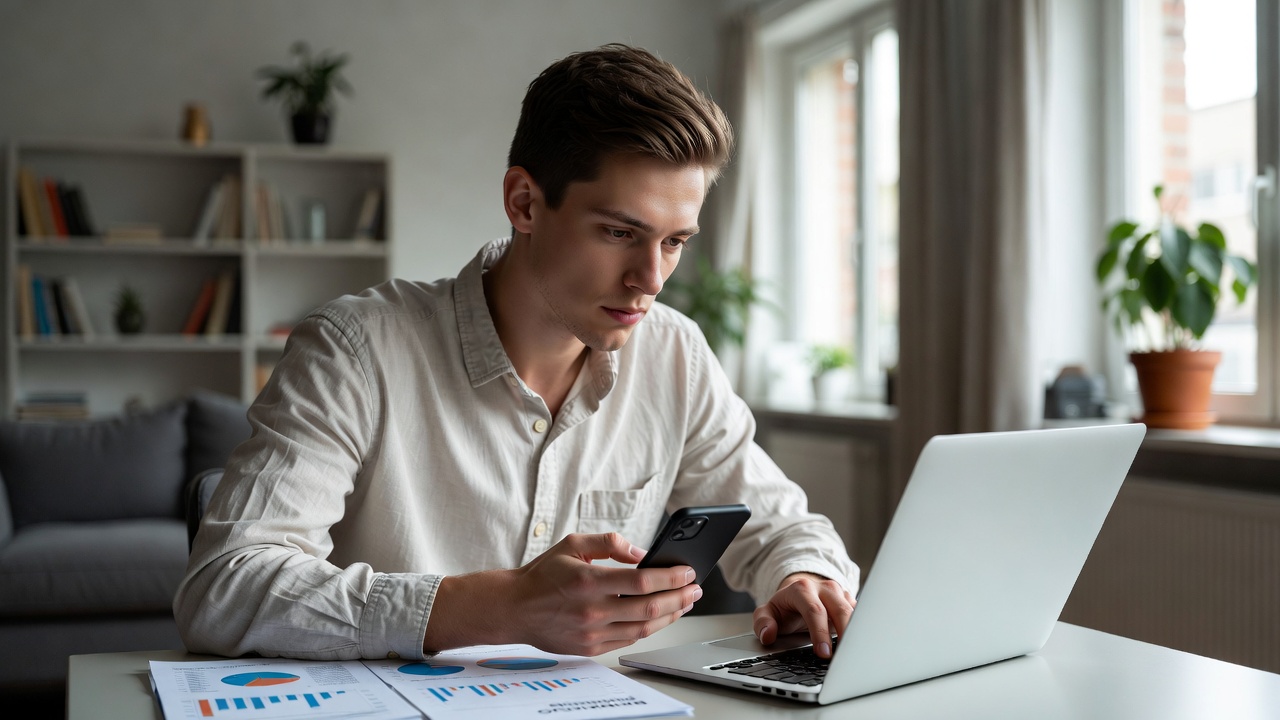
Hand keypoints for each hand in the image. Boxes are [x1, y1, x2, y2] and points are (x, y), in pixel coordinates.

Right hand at [425, 533, 701, 655]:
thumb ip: (609, 543)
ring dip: (670, 615)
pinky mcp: (590, 647)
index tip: (688, 571)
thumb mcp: (573, 544)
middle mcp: (593, 610)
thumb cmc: (543, 574)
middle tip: (695, 589)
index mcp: (590, 581)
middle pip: (650, 608)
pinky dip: (649, 629)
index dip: (671, 577)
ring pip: (644, 628)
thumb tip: (641, 554)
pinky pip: (628, 640)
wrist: (514, 608)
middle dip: (680, 598)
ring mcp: (592, 632)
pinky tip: (660, 617)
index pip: (643, 582)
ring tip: (684, 603)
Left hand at [753, 573, 855, 658]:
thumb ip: (762, 623)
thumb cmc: (785, 608)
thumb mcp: (767, 612)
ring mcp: (839, 592)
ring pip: (853, 612)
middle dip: (844, 635)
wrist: (800, 592)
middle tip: (842, 658)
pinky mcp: (849, 600)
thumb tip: (767, 635)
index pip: (814, 611)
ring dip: (855, 633)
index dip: (820, 632)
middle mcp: (823, 587)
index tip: (823, 653)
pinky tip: (857, 645)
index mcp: (801, 589)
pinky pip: (859, 614)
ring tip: (853, 654)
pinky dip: (859, 630)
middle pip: (839, 610)